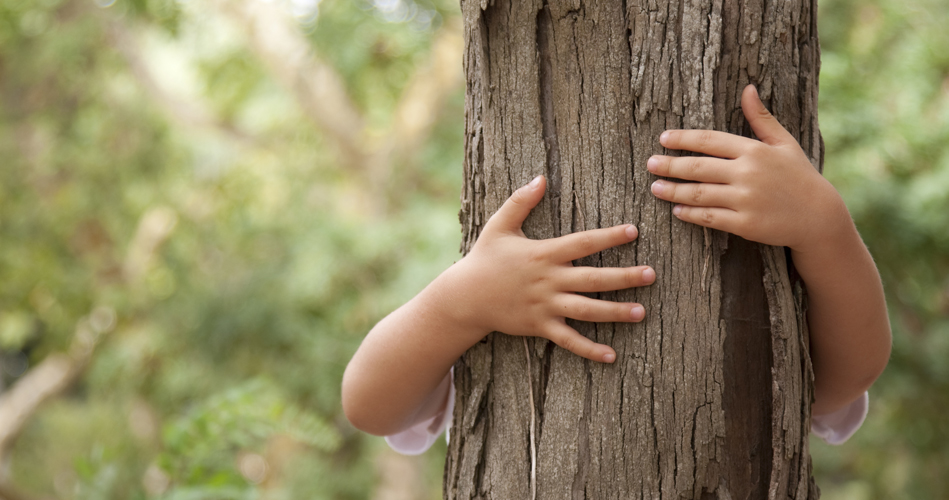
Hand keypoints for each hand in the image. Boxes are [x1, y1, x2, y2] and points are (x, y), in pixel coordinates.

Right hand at [452, 175, 654, 362]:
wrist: (464, 297)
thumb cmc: (484, 259)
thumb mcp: (499, 226)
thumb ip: (520, 201)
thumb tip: (540, 178)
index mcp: (543, 253)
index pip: (583, 243)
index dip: (609, 237)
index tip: (634, 231)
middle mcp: (548, 280)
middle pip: (593, 278)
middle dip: (624, 277)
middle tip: (651, 274)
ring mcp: (544, 306)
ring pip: (586, 310)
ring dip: (615, 312)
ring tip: (641, 312)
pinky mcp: (539, 326)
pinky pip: (568, 339)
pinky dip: (589, 349)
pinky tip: (611, 355)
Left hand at [647, 85, 847, 252]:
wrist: (818, 217)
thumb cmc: (799, 176)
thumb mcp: (784, 143)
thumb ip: (761, 118)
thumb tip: (748, 88)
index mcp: (754, 151)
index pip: (709, 141)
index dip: (683, 139)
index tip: (664, 139)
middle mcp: (747, 174)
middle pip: (698, 167)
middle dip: (670, 165)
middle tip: (650, 164)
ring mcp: (745, 200)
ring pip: (699, 193)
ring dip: (673, 191)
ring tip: (655, 188)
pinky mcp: (745, 224)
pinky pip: (710, 217)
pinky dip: (690, 214)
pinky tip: (677, 211)